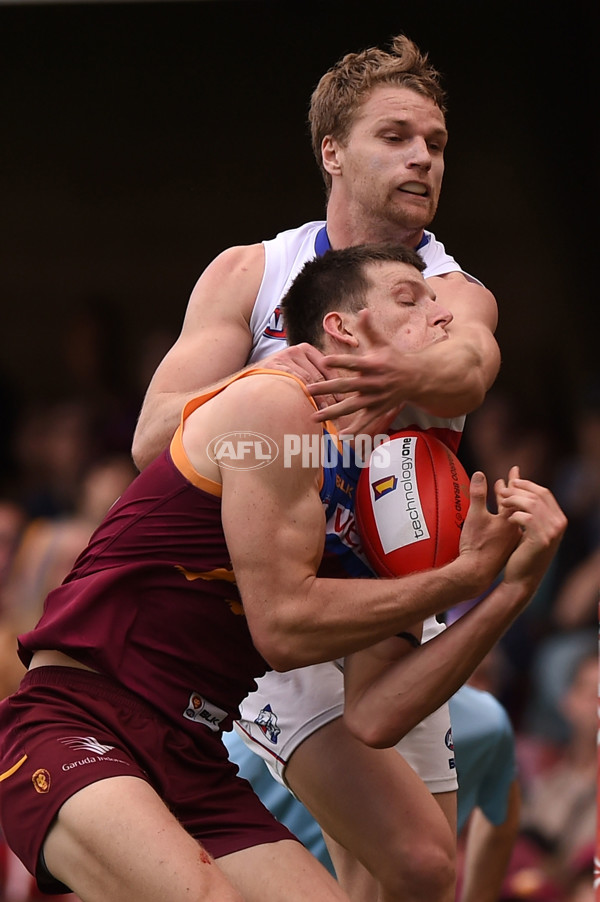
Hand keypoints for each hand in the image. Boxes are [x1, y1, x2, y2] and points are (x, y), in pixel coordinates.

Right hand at [253, 343, 335, 408]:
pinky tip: (309, 408)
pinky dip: (304, 396)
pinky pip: (294, 383)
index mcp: (305, 349)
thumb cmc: (278, 377)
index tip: (341, 401)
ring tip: (325, 413)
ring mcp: (284, 357)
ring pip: (308, 381)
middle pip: (318, 375)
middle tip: (336, 411)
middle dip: (328, 394)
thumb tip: (336, 394)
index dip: (335, 385)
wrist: (250, 377)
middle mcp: (296, 350)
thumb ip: (312, 374)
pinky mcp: (275, 366)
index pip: (325, 368)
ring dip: (318, 398)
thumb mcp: (295, 370)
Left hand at [307, 310, 409, 423]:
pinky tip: (340, 437)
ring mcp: (375, 399)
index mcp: (372, 365)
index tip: (324, 360)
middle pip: (346, 386)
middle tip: (308, 391)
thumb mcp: (383, 343)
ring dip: (332, 413)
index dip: (340, 360)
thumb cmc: (394, 359)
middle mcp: (372, 383)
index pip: (353, 363)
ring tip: (314, 417)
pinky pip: (365, 422)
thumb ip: (370, 329)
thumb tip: (362, 310)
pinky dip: (354, 431)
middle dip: (326, 388)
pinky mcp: (378, 410)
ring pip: (350, 407)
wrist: (416, 379)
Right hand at [457, 471, 520, 593]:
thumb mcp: (475, 516)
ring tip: (503, 495)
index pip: (515, 494)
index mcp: (510, 519)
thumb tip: (480, 474)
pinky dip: (505, 517)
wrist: (476, 572)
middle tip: (513, 477)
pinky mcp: (504, 548)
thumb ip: (478, 495)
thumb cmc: (476, 545)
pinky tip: (502, 519)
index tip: (515, 468)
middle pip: (516, 504)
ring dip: (509, 504)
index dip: (513, 480)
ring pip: (512, 516)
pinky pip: (508, 527)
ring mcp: (510, 539)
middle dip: (513, 490)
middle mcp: (514, 529)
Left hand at [496, 466, 566, 590]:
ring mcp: (553, 532)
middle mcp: (559, 524)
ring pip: (532, 504)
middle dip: (518, 490)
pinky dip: (514, 514)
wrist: (521, 579)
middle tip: (500, 491)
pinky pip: (527, 518)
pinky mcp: (542, 540)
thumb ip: (522, 505)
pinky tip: (506, 518)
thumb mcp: (525, 526)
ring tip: (500, 502)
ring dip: (514, 500)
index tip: (510, 482)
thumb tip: (512, 479)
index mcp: (558, 519)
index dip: (526, 485)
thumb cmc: (520, 552)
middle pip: (538, 495)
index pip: (544, 493)